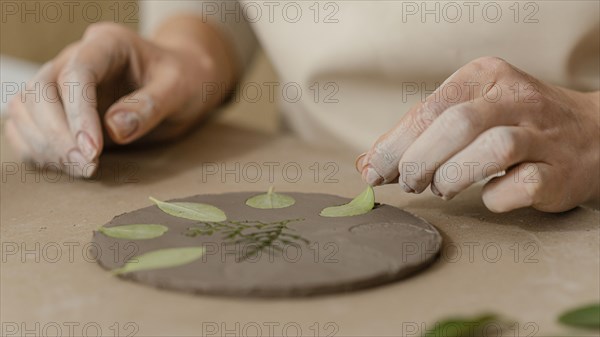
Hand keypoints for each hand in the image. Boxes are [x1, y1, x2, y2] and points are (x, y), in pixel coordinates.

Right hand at [4, 20, 233, 177]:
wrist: (182, 81)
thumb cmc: (183, 80)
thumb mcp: (180, 88)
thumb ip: (150, 106)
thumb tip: (114, 130)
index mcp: (106, 44)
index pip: (76, 73)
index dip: (78, 114)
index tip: (93, 150)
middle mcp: (75, 59)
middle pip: (40, 91)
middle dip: (57, 134)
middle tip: (86, 167)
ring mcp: (62, 84)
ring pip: (26, 109)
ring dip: (44, 145)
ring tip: (81, 170)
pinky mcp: (58, 110)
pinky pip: (28, 127)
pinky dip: (39, 150)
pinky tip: (67, 167)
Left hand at [357, 57, 599, 212]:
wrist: (592, 133)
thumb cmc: (513, 124)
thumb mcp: (467, 111)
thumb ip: (418, 134)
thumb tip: (367, 164)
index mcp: (485, 76)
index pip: (428, 109)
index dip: (394, 145)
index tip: (373, 171)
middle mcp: (515, 97)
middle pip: (454, 125)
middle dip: (418, 161)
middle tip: (408, 183)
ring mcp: (542, 133)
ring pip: (490, 149)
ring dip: (452, 176)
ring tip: (441, 188)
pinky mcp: (559, 170)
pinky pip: (521, 185)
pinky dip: (494, 197)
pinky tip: (487, 196)